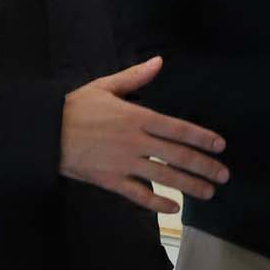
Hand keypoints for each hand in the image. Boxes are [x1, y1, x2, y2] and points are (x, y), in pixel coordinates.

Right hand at [61, 57, 228, 213]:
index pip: (177, 128)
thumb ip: (135, 77)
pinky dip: (157, 202)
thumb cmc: (74, 107)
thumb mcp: (104, 87)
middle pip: (177, 155)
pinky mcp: (110, 180)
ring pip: (164, 176)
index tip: (220, 146)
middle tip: (224, 175)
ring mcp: (124, 163)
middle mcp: (135, 141)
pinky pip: (138, 194)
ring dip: (189, 185)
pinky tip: (173, 208)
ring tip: (209, 192)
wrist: (45, 132)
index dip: (201, 137)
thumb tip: (159, 62)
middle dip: (204, 166)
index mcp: (136, 117)